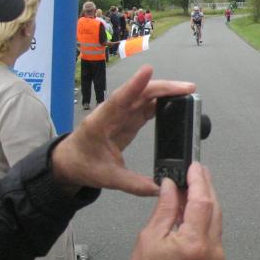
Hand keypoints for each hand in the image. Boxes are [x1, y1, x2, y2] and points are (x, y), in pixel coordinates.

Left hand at [52, 65, 194, 195]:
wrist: (70, 162)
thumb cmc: (83, 165)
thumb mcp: (107, 178)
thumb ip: (133, 184)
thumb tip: (160, 188)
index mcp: (100, 123)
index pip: (119, 100)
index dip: (134, 85)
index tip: (148, 70)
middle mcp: (112, 113)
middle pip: (139, 94)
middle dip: (164, 88)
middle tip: (189, 88)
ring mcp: (121, 114)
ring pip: (145, 96)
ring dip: (166, 92)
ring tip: (188, 91)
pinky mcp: (128, 118)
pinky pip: (146, 105)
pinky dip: (162, 101)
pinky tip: (177, 101)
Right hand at [122, 163, 224, 259]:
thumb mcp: (148, 239)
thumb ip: (164, 209)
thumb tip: (170, 187)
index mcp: (194, 244)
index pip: (202, 201)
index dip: (198, 180)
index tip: (194, 167)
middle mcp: (212, 250)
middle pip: (214, 208)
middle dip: (205, 187)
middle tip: (195, 172)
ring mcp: (217, 258)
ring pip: (216, 219)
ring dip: (206, 202)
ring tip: (191, 189)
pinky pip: (214, 233)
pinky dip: (205, 219)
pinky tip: (193, 212)